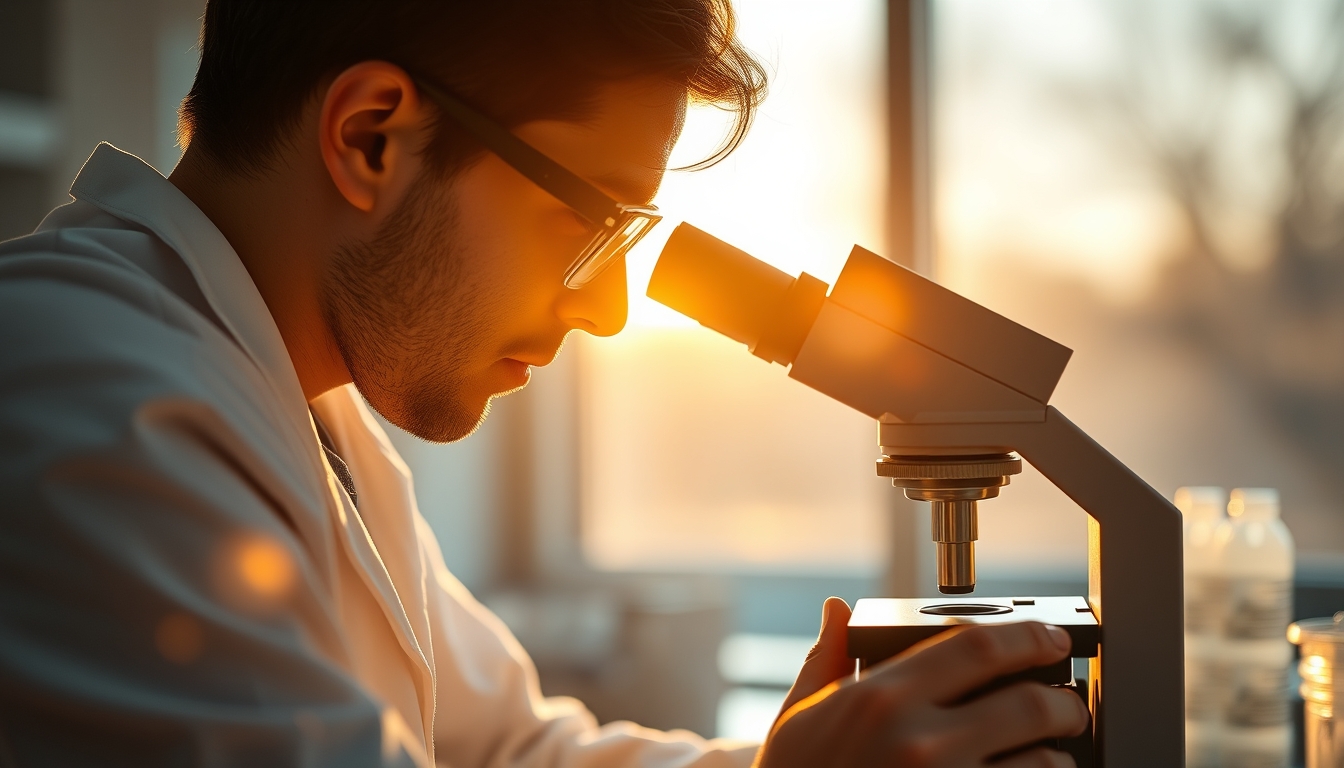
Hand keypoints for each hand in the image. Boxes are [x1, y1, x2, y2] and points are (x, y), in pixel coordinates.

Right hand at [757, 599, 1088, 767]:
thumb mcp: (799, 718)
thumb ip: (827, 660)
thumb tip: (837, 610)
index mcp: (879, 699)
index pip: (977, 646)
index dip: (1028, 637)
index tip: (1049, 640)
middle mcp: (919, 743)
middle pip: (1028, 704)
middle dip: (1063, 703)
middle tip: (1067, 706)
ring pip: (1042, 765)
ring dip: (1057, 758)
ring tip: (1051, 756)